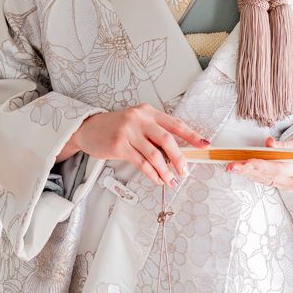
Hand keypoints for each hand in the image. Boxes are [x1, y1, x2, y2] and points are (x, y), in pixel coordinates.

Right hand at [62, 105, 209, 187]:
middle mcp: (139, 119)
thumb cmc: (115, 128)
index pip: (175, 123)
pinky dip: (152, 173)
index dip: (192, 135)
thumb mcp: (136, 123)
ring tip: (171, 180)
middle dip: (179, 158)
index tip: (204, 145)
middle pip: (167, 140)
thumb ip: (153, 133)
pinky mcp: (119, 145)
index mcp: (148, 112)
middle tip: (184, 170)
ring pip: (154, 154)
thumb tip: (175, 153)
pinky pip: (141, 162)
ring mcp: (128, 131)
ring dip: (165, 170)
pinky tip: (157, 179)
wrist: (88, 129)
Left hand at [227, 137, 292, 190]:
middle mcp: (292, 182)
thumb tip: (268, 142)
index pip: (277, 169)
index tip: (247, 161)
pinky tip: (241, 170)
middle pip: (266, 176)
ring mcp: (287, 186)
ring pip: (263, 180)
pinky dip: (253, 174)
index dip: (261, 165)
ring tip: (231, 167)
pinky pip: (265, 180)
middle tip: (231, 166)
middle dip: (247, 170)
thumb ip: (285, 144)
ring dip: (246, 173)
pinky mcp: (283, 185)